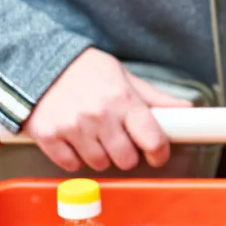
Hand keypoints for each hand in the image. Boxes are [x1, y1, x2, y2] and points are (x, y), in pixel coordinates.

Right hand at [23, 48, 189, 171]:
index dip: (159, 153)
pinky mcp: (49, 136)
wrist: (39, 60)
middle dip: (128, 155)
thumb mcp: (125, 77)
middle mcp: (100, 116)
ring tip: (96, 137)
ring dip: (102, 156)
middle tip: (121, 142)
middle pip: (126, 159)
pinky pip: (71, 165)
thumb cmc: (86, 69)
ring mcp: (73, 127)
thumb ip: (154, 98)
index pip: (153, 140)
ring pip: (99, 164)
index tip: (157, 154)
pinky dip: (75, 158)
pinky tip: (76, 141)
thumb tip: (186, 109)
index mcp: (123, 100)